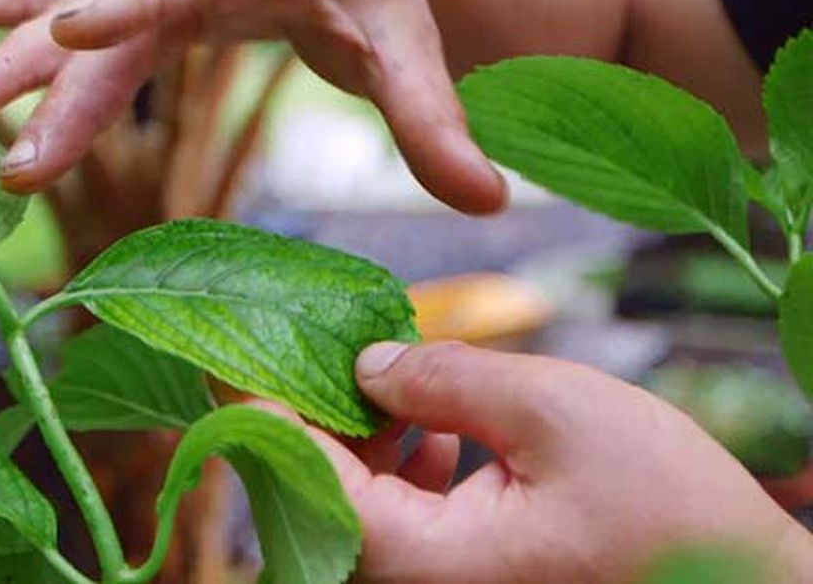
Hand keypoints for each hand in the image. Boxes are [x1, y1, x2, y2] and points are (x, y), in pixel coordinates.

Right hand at [0, 0, 505, 214]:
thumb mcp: (407, 47)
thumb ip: (434, 123)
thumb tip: (492, 202)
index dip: (121, 8)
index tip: (70, 32)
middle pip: (97, 20)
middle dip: (30, 69)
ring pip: (59, 16)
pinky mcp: (134, 10)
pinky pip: (60, 19)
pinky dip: (8, 32)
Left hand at [274, 342, 812, 582]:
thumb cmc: (668, 509)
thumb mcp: (555, 412)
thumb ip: (449, 379)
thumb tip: (368, 362)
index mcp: (424, 562)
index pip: (307, 484)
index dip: (268, 415)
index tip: (241, 358)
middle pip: (325, 501)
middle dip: (320, 420)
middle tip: (325, 349)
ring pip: (363, 512)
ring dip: (363, 442)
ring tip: (385, 378)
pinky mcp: (473, 583)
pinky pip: (406, 529)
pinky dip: (404, 472)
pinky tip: (434, 425)